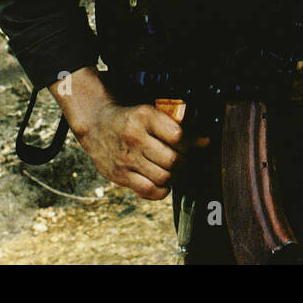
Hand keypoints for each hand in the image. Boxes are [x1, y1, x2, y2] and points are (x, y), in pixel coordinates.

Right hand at [71, 98, 196, 200]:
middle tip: (182, 159)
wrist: (96, 123)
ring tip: (172, 170)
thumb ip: (177, 125)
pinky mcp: (119, 175)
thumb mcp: (152, 112)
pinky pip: (148, 190)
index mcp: (144, 116)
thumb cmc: (131, 118)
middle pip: (172, 159)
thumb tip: (206, 141)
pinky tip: (162, 183)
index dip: (190, 142)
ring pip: (163, 176)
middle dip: (183, 161)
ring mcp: (126, 158)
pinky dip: (161, 190)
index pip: (178, 136)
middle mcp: (134, 137)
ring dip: (174, 176)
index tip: (191, 144)